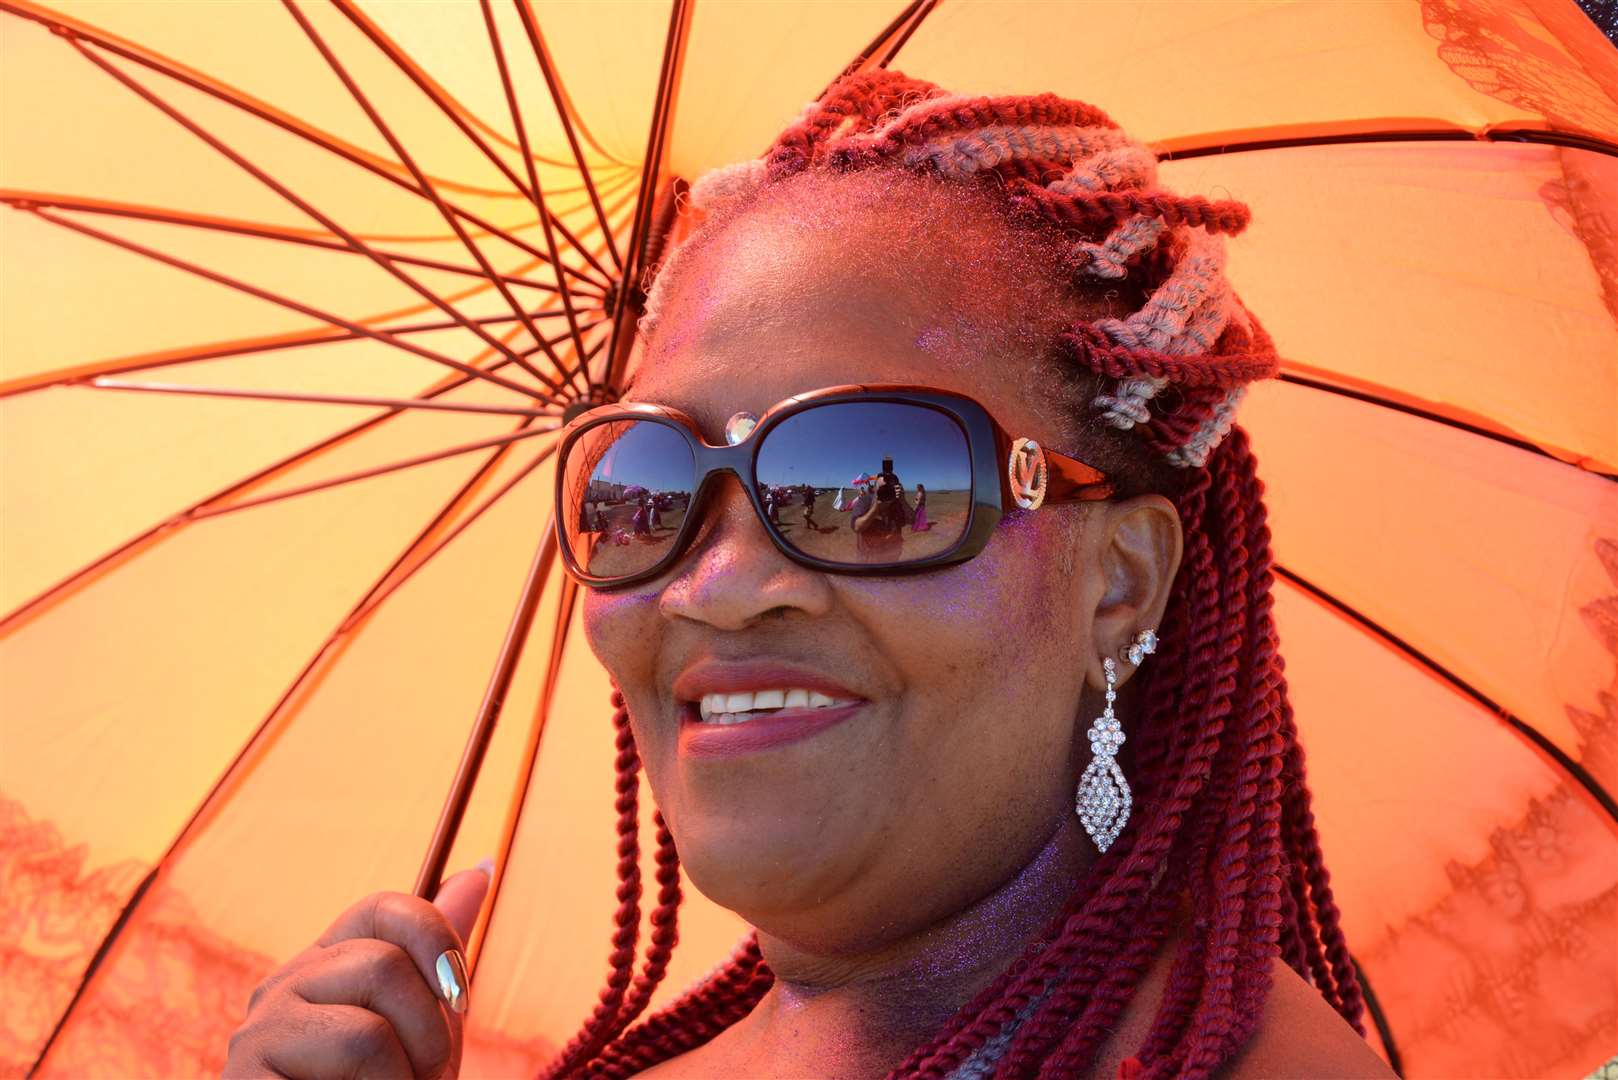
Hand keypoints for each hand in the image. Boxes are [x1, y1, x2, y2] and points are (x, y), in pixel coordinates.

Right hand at [224, 865, 490, 1078]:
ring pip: (366, 1034)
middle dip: (428, 1037)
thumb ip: (442, 957)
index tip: (458, 1001)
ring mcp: (256, 1034)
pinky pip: (345, 1074)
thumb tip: (481, 866)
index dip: (437, 943)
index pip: (386, 907)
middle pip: (383, 966)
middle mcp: (283, 985)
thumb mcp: (426, 1029)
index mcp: (327, 963)